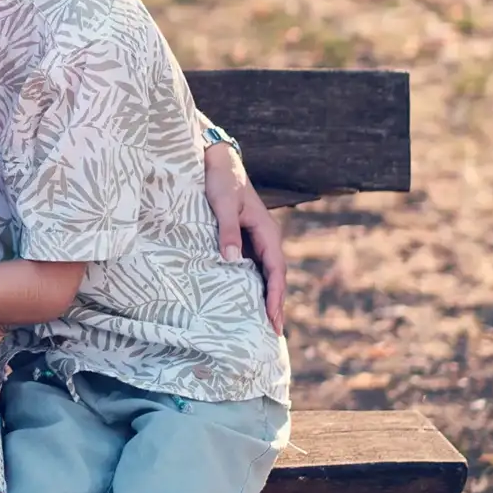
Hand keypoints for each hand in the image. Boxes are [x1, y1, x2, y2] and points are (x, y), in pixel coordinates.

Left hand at [204, 144, 286, 334]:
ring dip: (263, 296)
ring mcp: (253, 239)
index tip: (274, 320)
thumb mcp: (222, 203)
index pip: (276, 271)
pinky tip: (242, 299)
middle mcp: (264, 238)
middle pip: (273, 277)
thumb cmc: (220, 179)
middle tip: (272, 333)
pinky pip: (249, 266)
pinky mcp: (241, 237)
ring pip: (262, 273)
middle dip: (274, 304)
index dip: (275, 297)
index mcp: (266, 231)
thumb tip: (232, 261)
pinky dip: (250, 284)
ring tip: (260, 324)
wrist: (216, 159)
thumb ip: (227, 231)